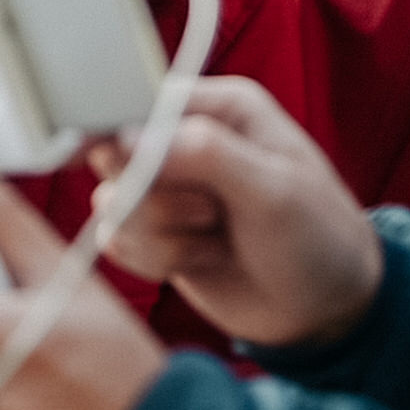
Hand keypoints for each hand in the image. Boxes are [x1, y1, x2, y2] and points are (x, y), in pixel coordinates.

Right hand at [89, 76, 380, 348]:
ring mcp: (169, 189)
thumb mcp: (273, 190)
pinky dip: (155, 260)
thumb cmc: (317, 235)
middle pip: (116, 153)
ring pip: (114, 203)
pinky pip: (117, 241)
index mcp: (221, 109)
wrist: (325, 309)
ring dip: (164, 235)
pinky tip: (203, 260)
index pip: (143, 100)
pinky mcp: (157, 232)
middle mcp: (188, 140)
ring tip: (218, 240)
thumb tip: (128, 137)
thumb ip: (205, 154)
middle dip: (154, 196)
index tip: (84, 149)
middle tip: (211, 213)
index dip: (110, 124)